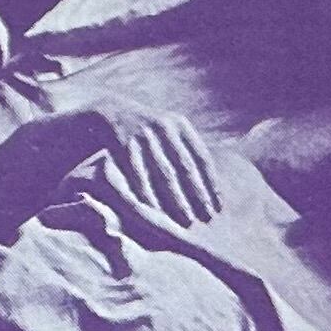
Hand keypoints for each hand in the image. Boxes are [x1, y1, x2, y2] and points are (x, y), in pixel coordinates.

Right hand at [79, 110, 223, 231]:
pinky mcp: (125, 143)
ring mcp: (144, 135)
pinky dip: (149, 193)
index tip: (218, 207)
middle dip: (198, 194)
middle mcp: (164, 127)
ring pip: (164, 172)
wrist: (112, 111)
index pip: (202, 158)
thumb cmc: (150, 131)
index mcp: (181, 125)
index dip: (211, 183)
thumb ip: (189, 151)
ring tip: (187, 219)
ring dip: (177, 198)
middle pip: (185, 166)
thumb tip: (213, 187)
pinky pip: (139, 173)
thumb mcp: (171, 130)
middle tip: (207, 217)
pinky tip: (157, 211)